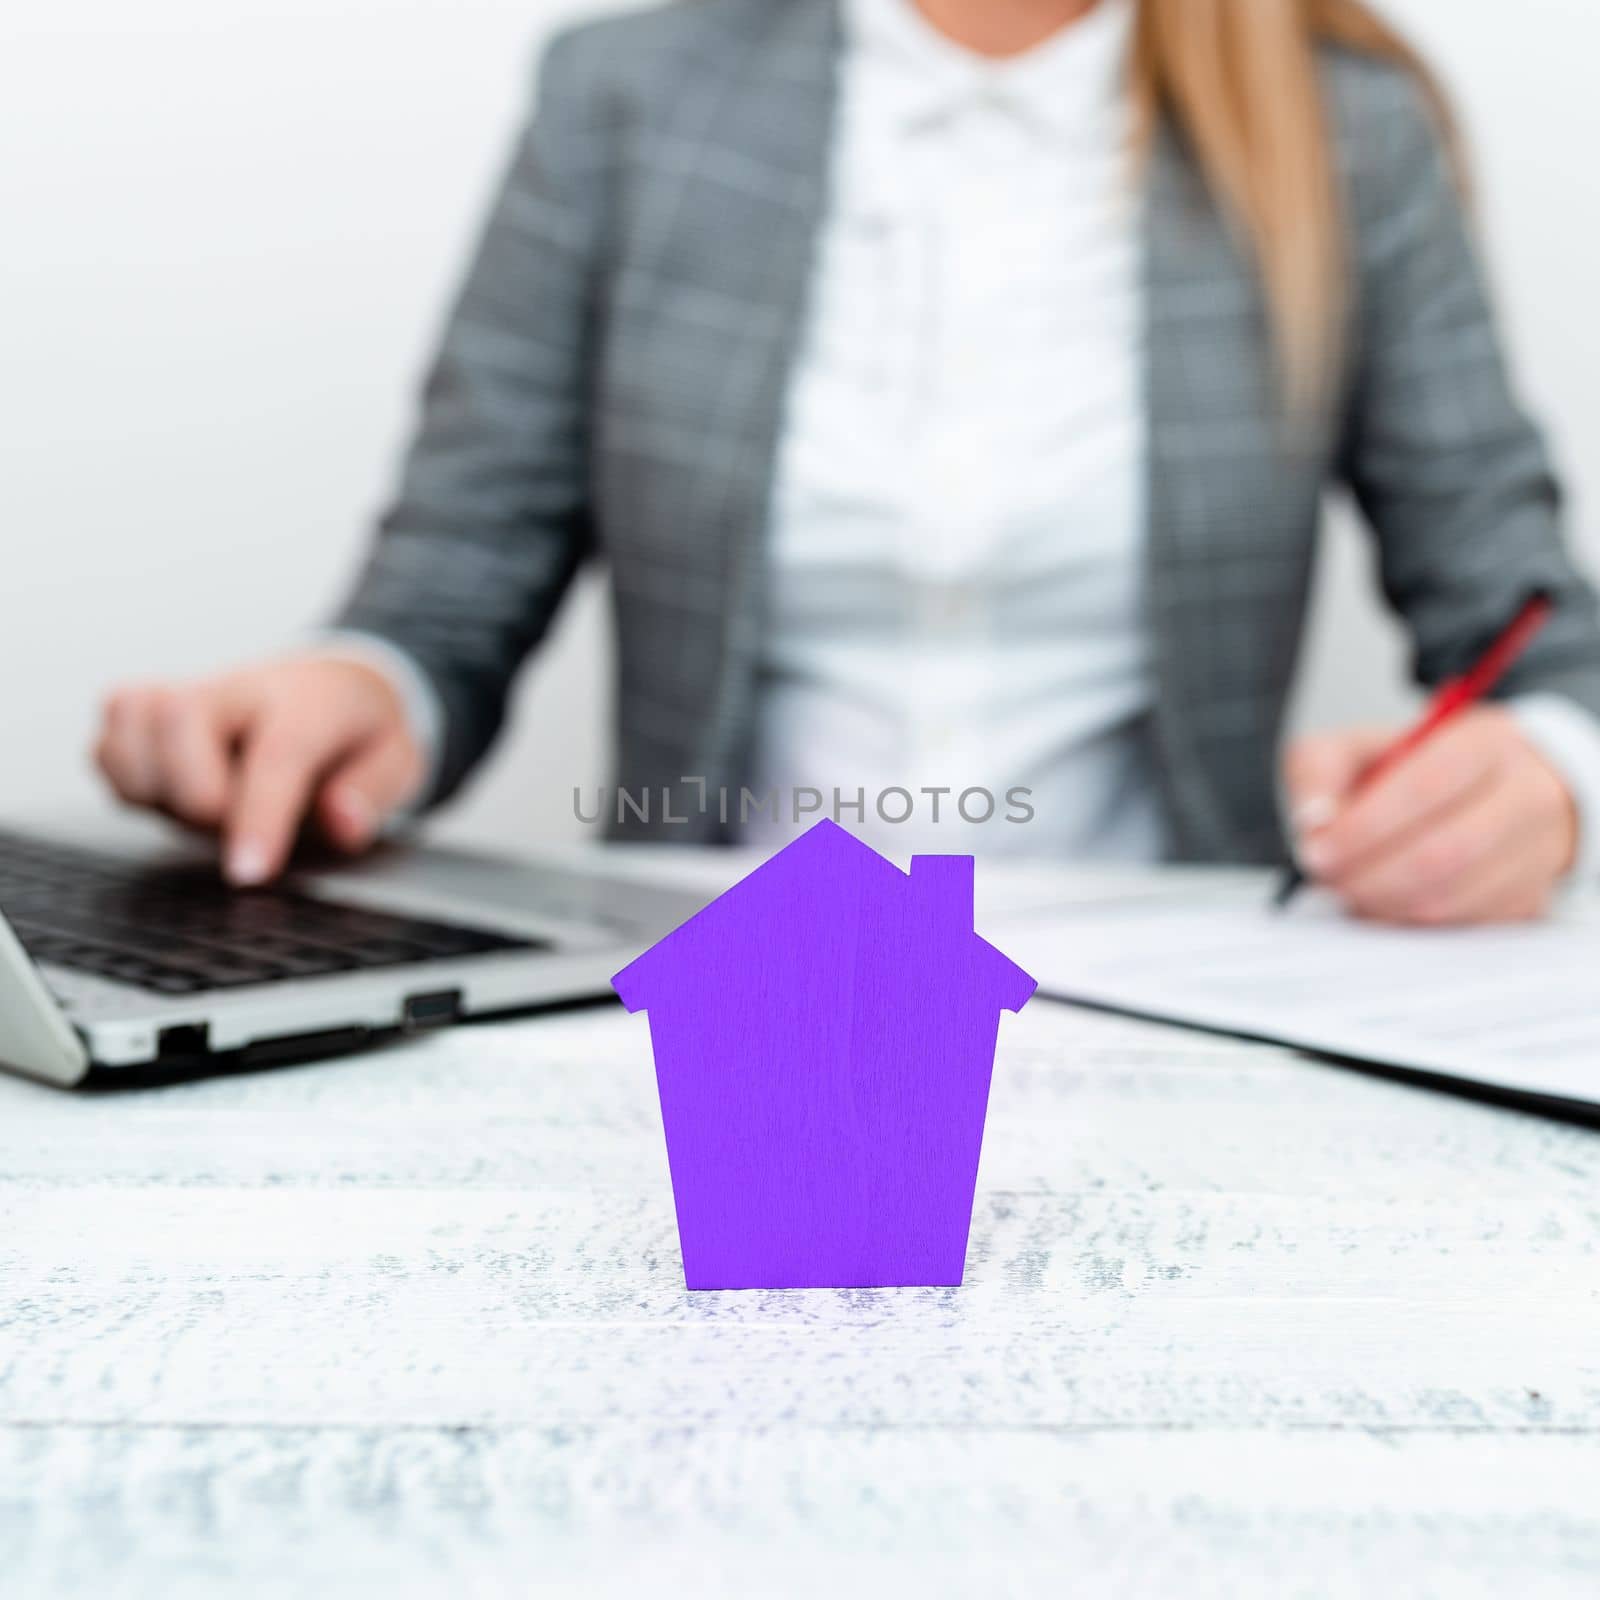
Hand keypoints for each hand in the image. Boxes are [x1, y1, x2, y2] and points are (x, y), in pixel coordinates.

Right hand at [94, 654, 424, 884]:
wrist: (332, 686)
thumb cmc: (357, 734)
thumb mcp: (396, 763)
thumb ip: (371, 794)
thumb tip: (341, 822)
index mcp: (307, 701)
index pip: (276, 755)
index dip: (258, 819)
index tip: (247, 875)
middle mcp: (235, 688)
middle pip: (178, 725)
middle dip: (199, 799)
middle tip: (238, 823)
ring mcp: (181, 695)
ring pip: (128, 740)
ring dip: (160, 796)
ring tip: (213, 805)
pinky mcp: (138, 710)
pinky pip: (103, 750)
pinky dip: (129, 785)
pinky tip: (176, 792)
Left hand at [1283, 707, 1577, 925]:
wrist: (1488, 788)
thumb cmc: (1415, 769)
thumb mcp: (1358, 748)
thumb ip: (1321, 771)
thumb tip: (1313, 822)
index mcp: (1485, 744)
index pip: (1427, 787)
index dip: (1365, 827)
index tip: (1318, 849)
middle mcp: (1526, 796)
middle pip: (1444, 852)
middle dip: (1368, 875)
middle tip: (1327, 877)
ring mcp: (1536, 853)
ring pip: (1453, 898)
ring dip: (1384, 904)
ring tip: (1349, 890)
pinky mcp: (1529, 900)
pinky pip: (1461, 926)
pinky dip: (1409, 923)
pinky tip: (1383, 903)